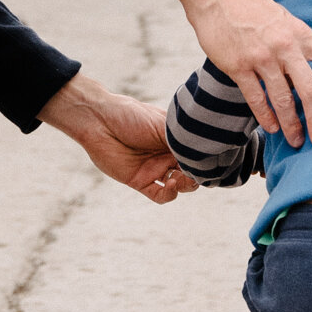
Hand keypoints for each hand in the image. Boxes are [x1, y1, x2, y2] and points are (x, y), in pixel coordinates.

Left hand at [40, 74, 196, 203]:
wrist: (99, 121)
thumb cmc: (130, 116)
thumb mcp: (162, 124)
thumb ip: (183, 140)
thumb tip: (206, 154)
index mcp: (174, 139)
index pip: (197, 154)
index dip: (206, 160)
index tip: (212, 161)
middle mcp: (166, 154)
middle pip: (191, 172)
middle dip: (197, 175)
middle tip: (195, 171)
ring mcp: (154, 169)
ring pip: (179, 185)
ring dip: (185, 185)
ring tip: (178, 177)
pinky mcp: (140, 181)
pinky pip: (160, 195)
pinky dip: (169, 194)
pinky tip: (170, 184)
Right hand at [162, 0, 311, 148]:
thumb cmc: (252, 9)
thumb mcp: (284, 21)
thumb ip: (299, 44)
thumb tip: (310, 71)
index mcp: (301, 34)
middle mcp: (285, 47)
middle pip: (311, 90)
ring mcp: (262, 57)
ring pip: (283, 100)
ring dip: (290, 125)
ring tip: (295, 140)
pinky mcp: (238, 66)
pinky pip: (256, 99)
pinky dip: (265, 117)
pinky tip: (271, 128)